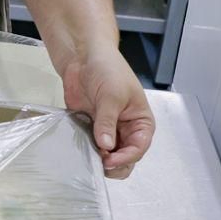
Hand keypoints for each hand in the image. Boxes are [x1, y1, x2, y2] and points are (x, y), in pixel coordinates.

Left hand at [60, 46, 154, 177]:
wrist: (83, 56)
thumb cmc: (108, 69)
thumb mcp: (112, 95)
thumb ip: (108, 121)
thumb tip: (106, 146)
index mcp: (141, 122)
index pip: (139, 147)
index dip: (126, 157)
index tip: (110, 160)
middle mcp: (126, 129)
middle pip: (125, 157)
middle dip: (114, 163)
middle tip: (99, 162)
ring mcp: (108, 130)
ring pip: (107, 155)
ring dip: (99, 159)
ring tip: (89, 155)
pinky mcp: (90, 127)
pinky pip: (90, 145)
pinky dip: (86, 150)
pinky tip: (79, 150)